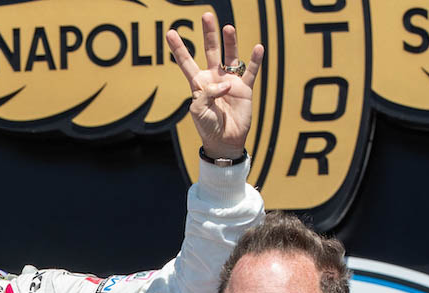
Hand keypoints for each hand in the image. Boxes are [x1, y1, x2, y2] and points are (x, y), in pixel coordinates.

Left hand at [168, 13, 263, 159]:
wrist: (224, 141)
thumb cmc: (207, 126)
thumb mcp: (199, 111)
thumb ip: (207, 94)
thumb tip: (225, 83)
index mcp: (198, 83)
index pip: (186, 62)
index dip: (179, 48)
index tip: (170, 32)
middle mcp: (214, 78)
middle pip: (210, 50)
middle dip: (208, 34)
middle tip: (206, 16)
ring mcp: (230, 81)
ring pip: (231, 56)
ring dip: (230, 42)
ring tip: (228, 27)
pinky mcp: (245, 88)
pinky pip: (251, 72)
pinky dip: (255, 60)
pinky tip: (257, 48)